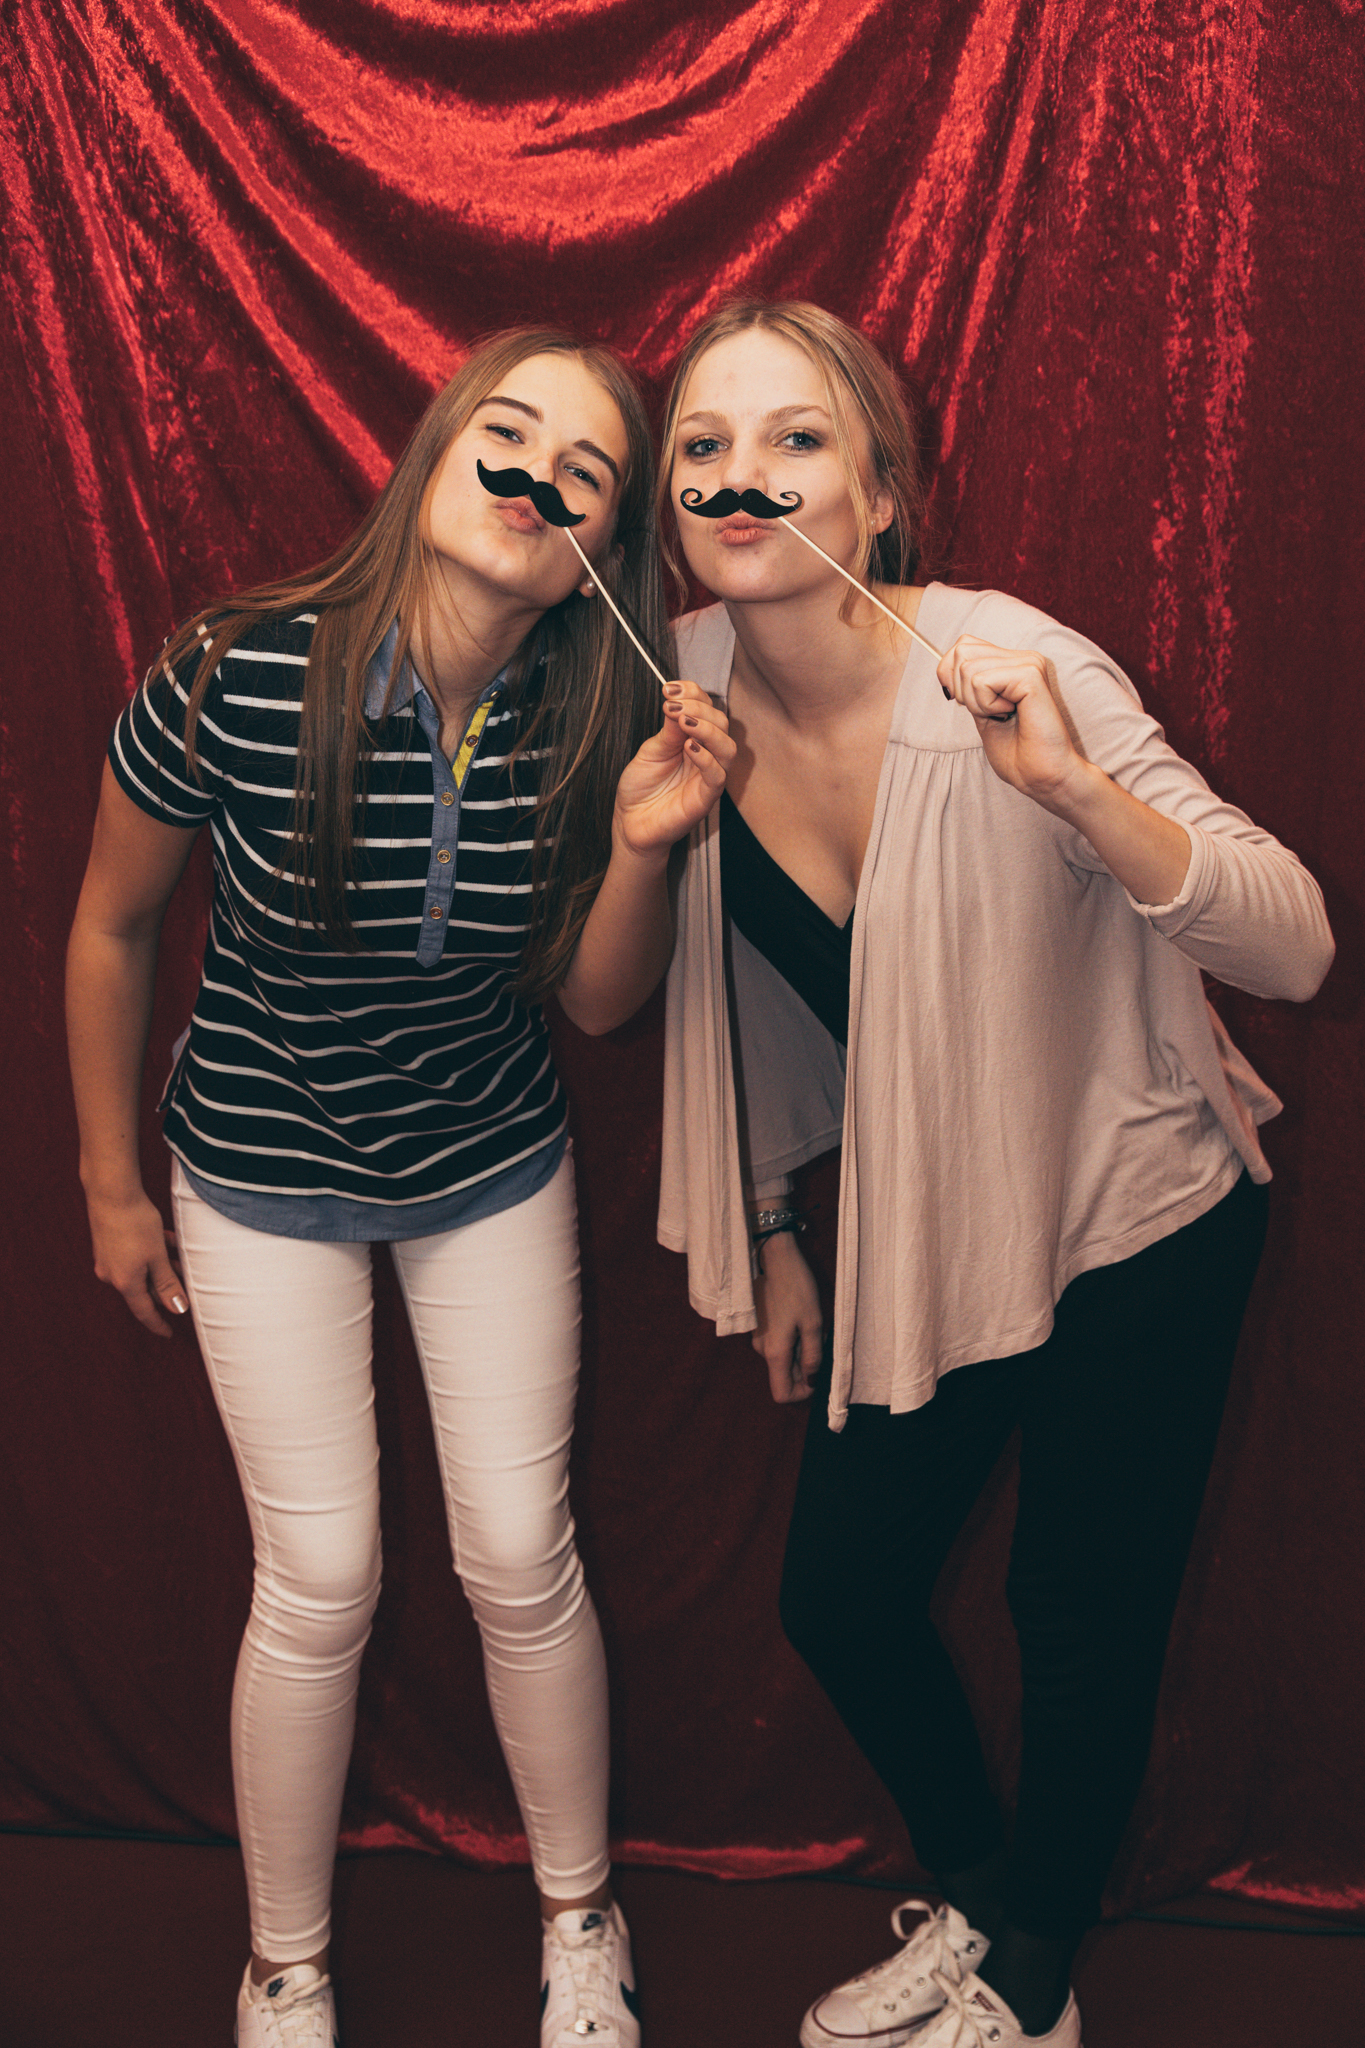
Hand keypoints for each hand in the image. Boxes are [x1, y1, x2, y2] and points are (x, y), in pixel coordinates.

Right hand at [86, 1187, 189, 1336]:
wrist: (112, 1193)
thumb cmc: (136, 1224)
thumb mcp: (157, 1256)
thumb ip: (167, 1283)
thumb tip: (177, 1309)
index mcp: (125, 1283)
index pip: (144, 1312)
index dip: (158, 1323)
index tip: (169, 1334)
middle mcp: (112, 1275)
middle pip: (143, 1289)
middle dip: (165, 1285)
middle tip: (186, 1280)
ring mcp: (107, 1260)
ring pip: (140, 1270)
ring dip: (160, 1266)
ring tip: (179, 1256)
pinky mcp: (107, 1245)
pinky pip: (133, 1256)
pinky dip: (150, 1252)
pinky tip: (165, 1239)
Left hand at [612, 680, 734, 856]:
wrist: (630, 823)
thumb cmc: (641, 787)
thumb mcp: (651, 751)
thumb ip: (668, 731)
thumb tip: (678, 703)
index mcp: (694, 739)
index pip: (707, 708)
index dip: (693, 693)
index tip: (668, 689)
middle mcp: (706, 755)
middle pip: (721, 723)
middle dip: (699, 708)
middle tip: (672, 706)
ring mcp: (708, 777)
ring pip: (727, 748)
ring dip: (707, 729)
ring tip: (683, 722)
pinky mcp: (706, 799)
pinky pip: (717, 776)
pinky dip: (706, 758)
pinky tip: (688, 747)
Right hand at [752, 1230, 822, 1403]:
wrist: (775, 1259)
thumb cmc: (797, 1289)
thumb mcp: (813, 1323)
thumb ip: (813, 1356)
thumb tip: (812, 1381)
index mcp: (775, 1353)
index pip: (782, 1394)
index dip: (801, 1392)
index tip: (816, 1375)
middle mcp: (762, 1350)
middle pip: (783, 1375)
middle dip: (804, 1366)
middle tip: (819, 1341)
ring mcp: (758, 1338)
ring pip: (782, 1358)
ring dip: (799, 1350)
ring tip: (810, 1325)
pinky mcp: (758, 1326)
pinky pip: (776, 1344)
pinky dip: (791, 1338)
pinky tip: (799, 1317)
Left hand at [938, 636, 1087, 812]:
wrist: (1041, 776)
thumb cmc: (1016, 752)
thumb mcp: (980, 711)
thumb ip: (968, 685)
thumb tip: (944, 665)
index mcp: (1014, 662)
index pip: (964, 644)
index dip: (952, 674)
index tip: (971, 704)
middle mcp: (1024, 657)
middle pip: (962, 651)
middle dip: (963, 690)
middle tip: (991, 713)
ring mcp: (1029, 663)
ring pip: (968, 667)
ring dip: (976, 702)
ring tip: (1003, 716)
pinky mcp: (1029, 675)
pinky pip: (981, 681)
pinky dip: (986, 705)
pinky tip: (1010, 714)